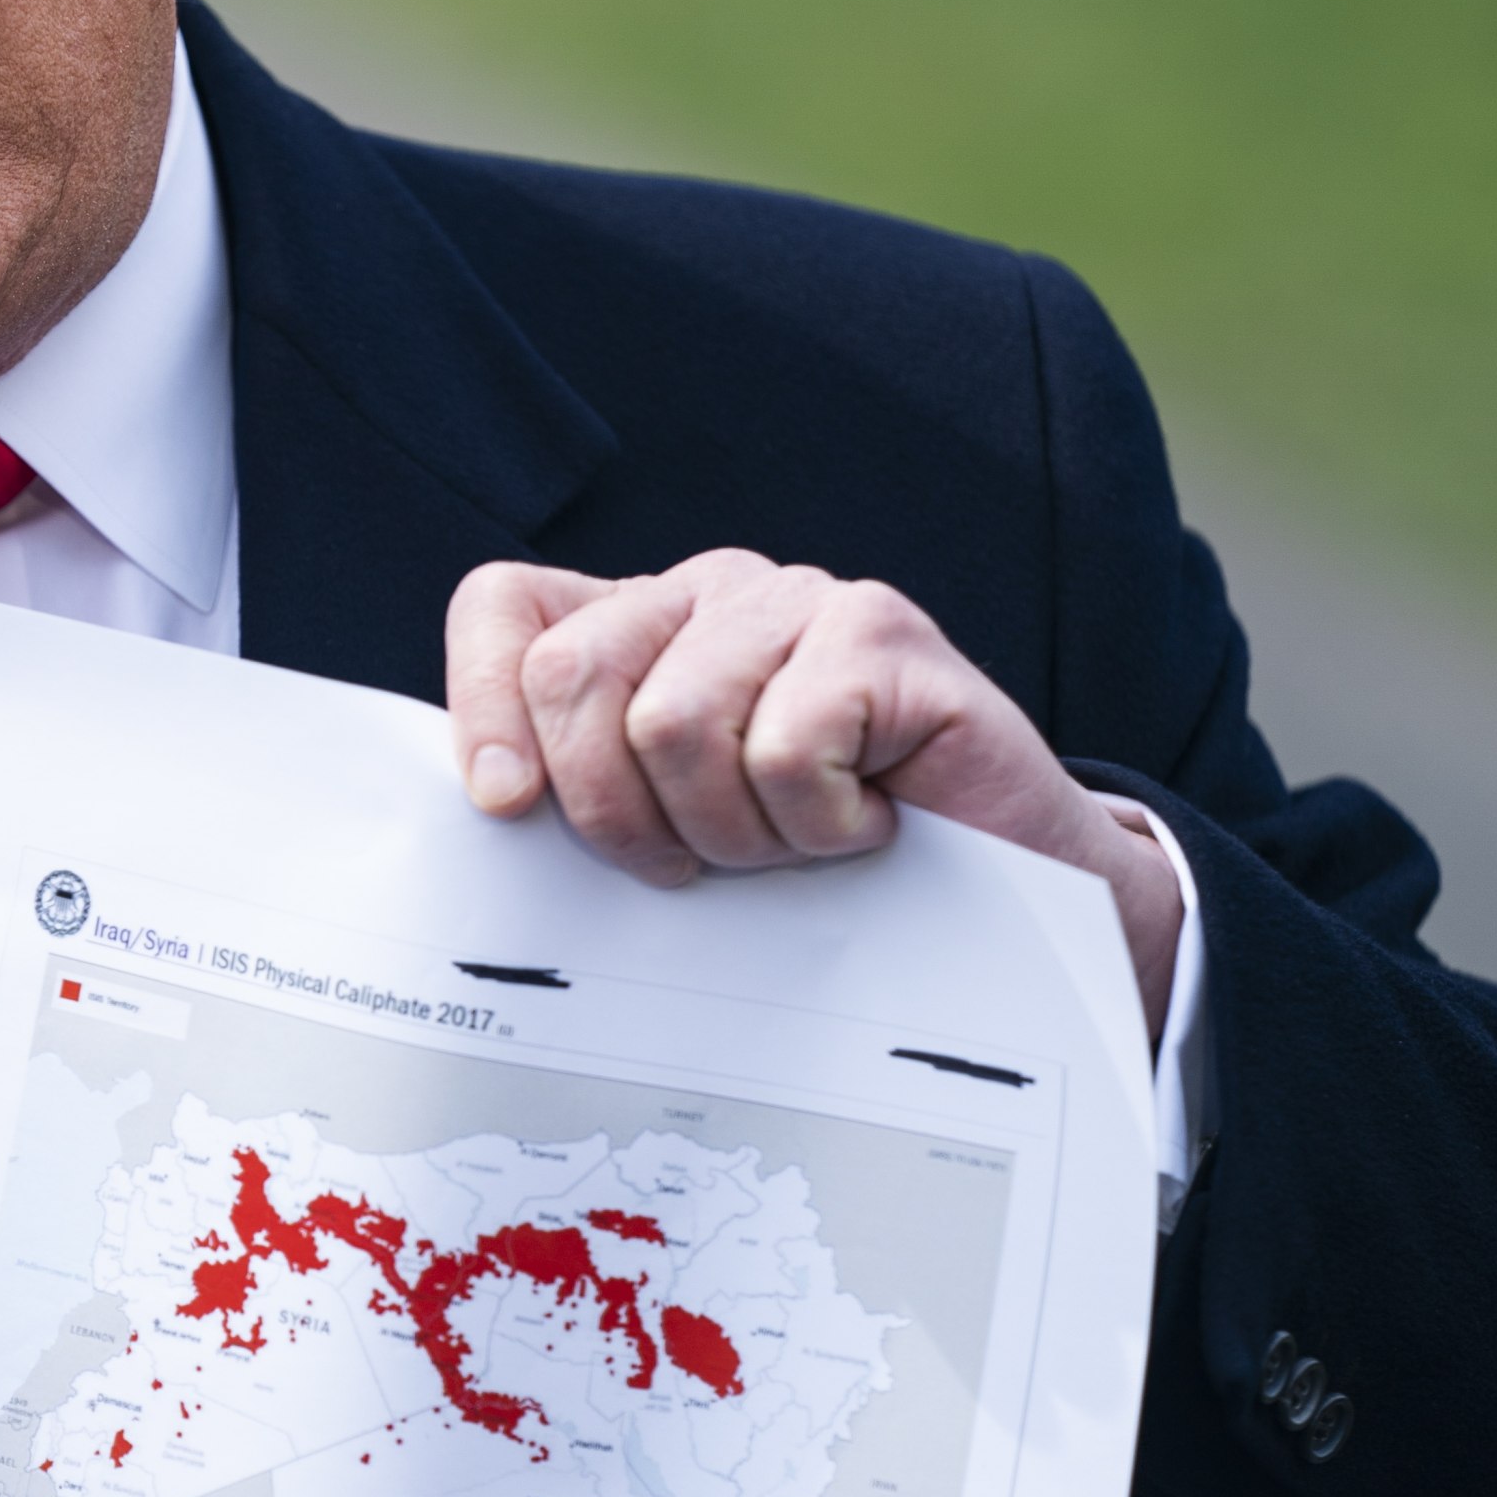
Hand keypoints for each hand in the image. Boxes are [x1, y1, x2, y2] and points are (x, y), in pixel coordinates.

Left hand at [445, 552, 1179, 1039]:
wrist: (1011, 901)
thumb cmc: (824, 878)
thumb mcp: (674, 838)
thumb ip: (581, 800)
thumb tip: (490, 809)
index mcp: (638, 631)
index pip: (506, 608)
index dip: (485, 703)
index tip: (510, 808)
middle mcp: (707, 595)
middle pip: (572, 674)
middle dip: (616, 809)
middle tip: (699, 863)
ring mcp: (798, 600)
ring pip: (671, 722)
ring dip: (732, 829)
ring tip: (795, 843)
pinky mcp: (882, 630)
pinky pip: (784, 744)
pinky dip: (817, 823)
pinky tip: (866, 822)